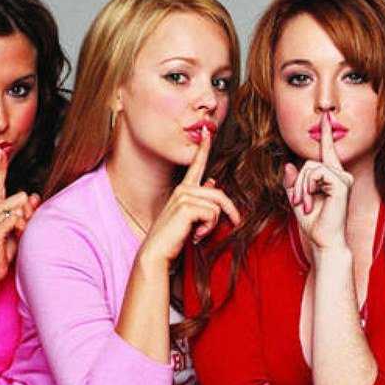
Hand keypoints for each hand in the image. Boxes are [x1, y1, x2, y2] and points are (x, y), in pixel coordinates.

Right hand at [0, 149, 39, 283]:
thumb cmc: (4, 249)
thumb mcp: (19, 228)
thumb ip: (27, 212)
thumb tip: (36, 196)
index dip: (1, 169)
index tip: (1, 153)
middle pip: (21, 196)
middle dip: (28, 212)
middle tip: (20, 229)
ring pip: (20, 208)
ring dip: (24, 222)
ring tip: (15, 235)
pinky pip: (15, 220)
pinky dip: (20, 228)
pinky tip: (13, 237)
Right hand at [137, 127, 240, 264]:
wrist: (156, 252)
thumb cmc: (172, 238)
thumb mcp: (189, 217)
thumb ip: (201, 199)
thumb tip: (212, 181)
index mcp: (183, 190)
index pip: (196, 165)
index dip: (203, 148)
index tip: (208, 131)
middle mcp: (183, 189)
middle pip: (219, 195)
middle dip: (228, 213)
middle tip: (224, 228)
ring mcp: (184, 196)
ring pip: (217, 206)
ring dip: (213, 225)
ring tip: (198, 234)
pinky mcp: (186, 206)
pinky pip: (213, 214)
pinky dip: (208, 229)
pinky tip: (194, 236)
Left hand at [283, 112, 353, 251]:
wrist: (324, 240)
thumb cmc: (314, 222)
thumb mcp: (298, 199)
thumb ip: (293, 182)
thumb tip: (290, 165)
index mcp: (332, 176)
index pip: (328, 151)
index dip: (326, 134)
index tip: (326, 118)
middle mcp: (341, 174)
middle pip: (309, 162)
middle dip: (298, 183)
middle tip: (300, 203)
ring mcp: (343, 178)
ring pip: (310, 167)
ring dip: (301, 187)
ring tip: (306, 204)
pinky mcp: (341, 183)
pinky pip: (315, 173)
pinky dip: (308, 186)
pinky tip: (312, 201)